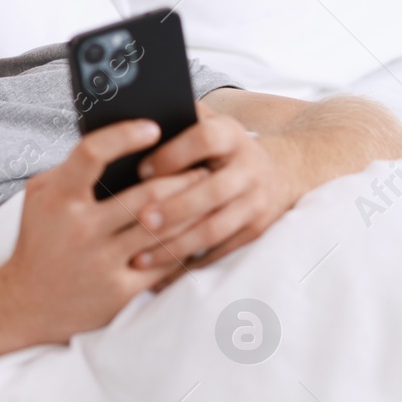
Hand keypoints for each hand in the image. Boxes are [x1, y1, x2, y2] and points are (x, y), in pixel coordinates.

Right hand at [0, 119, 211, 343]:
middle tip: (202, 165)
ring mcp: (101, 262)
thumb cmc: (40, 240)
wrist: (24, 303)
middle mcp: (80, 229)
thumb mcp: (40, 196)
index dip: (124, 136)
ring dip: (192, 209)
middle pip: (146, 195)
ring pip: (163, 229)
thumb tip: (118, 144)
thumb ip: (73, 170)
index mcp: (59, 198)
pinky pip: (164, 262)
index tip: (152, 127)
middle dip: (182, 177)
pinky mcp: (118, 290)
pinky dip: (184, 244)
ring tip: (208, 194)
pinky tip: (197, 230)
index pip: (93, 154)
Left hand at [132, 101, 299, 275]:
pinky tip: (157, 278)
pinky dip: (187, 267)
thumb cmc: (219, 149)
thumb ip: (175, 123)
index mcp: (231, 135)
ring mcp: (256, 203)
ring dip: (176, 246)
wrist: (276, 173)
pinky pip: (218, 253)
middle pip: (211, 191)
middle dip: (173, 208)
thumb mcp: (206, 124)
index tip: (141, 171)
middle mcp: (249, 168)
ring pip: (214, 229)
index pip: (205, 138)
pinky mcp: (255, 232)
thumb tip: (125, 127)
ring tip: (140, 258)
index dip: (173, 155)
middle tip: (139, 221)